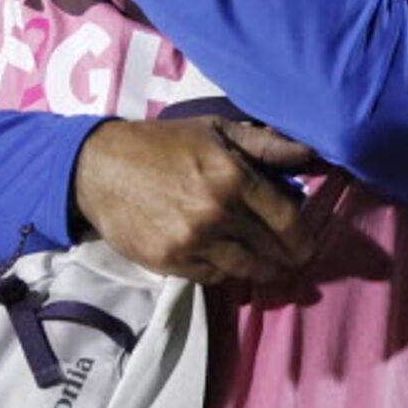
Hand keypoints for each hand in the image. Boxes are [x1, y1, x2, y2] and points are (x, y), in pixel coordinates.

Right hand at [72, 118, 314, 283]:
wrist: (98, 169)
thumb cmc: (161, 144)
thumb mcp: (215, 130)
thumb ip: (264, 144)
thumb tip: (309, 152)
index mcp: (233, 176)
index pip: (286, 219)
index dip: (303, 237)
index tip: (308, 247)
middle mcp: (217, 212)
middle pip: (270, 248)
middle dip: (288, 258)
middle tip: (295, 262)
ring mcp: (193, 241)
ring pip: (245, 269)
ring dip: (262, 272)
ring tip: (270, 270)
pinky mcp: (170, 262)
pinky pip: (213, 277)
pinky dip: (225, 272)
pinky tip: (229, 264)